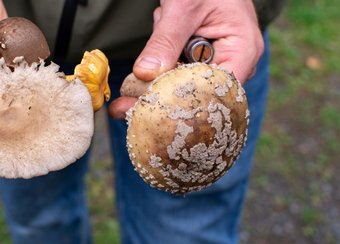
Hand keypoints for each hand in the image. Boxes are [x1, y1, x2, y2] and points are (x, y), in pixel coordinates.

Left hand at [109, 0, 263, 118]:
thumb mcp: (183, 7)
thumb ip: (165, 40)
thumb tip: (145, 73)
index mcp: (243, 50)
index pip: (216, 92)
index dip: (183, 104)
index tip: (149, 109)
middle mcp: (235, 62)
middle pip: (196, 94)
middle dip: (161, 90)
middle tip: (123, 105)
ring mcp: (218, 62)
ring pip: (182, 83)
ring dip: (162, 64)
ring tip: (165, 21)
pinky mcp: (201, 59)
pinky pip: (177, 69)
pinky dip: (163, 55)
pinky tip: (164, 22)